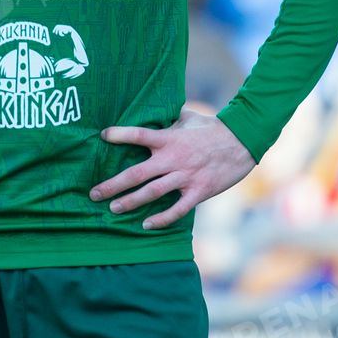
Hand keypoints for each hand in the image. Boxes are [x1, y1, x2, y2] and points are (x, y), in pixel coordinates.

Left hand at [91, 108, 256, 228]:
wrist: (243, 142)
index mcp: (169, 138)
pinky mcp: (198, 191)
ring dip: (130, 202)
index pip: (138, 135)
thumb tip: (155, 111)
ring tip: (113, 208)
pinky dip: (161, 218)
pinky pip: (177, 209)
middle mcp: (173, 159)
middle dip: (113, 184)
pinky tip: (146, 225)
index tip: (102, 136)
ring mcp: (185, 177)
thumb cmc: (213, 128)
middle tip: (94, 193)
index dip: (120, 135)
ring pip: (152, 193)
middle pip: (137, 174)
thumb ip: (169, 118)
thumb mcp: (189, 118)